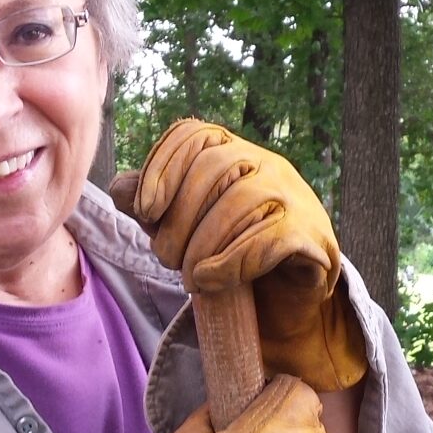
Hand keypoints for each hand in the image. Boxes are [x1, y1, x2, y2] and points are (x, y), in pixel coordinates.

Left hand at [132, 118, 366, 391]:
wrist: (286, 298)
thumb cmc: (229, 253)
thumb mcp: (183, 227)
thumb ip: (153, 206)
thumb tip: (120, 188)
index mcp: (231, 151)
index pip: (191, 134)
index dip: (161, 168)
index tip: (144, 211)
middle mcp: (265, 164)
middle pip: (213, 167)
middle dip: (179, 218)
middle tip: (167, 258)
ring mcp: (293, 196)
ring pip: (242, 201)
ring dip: (203, 245)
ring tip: (189, 277)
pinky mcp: (312, 236)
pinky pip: (271, 238)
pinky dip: (232, 262)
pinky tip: (210, 280)